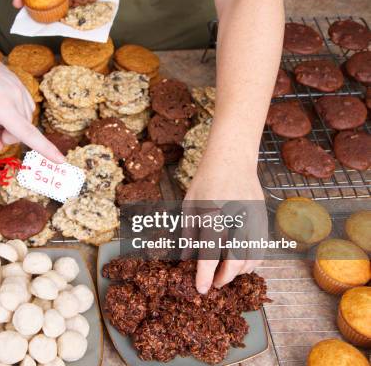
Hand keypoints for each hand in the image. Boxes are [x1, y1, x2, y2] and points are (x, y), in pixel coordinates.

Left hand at [0, 35, 63, 162]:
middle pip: (23, 129)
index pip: (28, 133)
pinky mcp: (18, 81)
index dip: (46, 149)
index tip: (61, 160)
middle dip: (6, 135)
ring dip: (9, 123)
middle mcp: (14, 94)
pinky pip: (23, 106)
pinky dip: (12, 112)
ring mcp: (18, 86)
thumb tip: (0, 144)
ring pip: (24, 118)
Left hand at [184, 165, 265, 293]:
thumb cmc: (206, 181)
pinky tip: (240, 265)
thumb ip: (189, 233)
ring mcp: (253, 220)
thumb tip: (186, 258)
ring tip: (225, 275)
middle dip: (224, 278)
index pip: (209, 254)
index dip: (205, 275)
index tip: (202, 289)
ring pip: (252, 258)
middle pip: (235, 261)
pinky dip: (252, 262)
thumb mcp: (189, 205)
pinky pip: (261, 249)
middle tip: (213, 284)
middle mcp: (235, 220)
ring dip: (238, 273)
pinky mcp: (263, 220)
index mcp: (212, 216)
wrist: (232, 160)